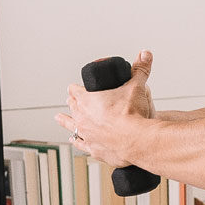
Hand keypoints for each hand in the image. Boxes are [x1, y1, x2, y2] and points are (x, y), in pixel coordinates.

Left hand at [56, 49, 154, 167]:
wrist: (138, 141)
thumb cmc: (134, 115)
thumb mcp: (137, 87)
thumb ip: (140, 70)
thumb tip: (145, 54)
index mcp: (88, 101)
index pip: (75, 90)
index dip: (76, 87)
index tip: (78, 87)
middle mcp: (83, 118)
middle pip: (72, 106)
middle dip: (71, 101)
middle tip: (71, 99)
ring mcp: (87, 135)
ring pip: (71, 126)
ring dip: (66, 121)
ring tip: (60, 119)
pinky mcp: (95, 150)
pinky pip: (82, 146)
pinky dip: (78, 143)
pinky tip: (75, 142)